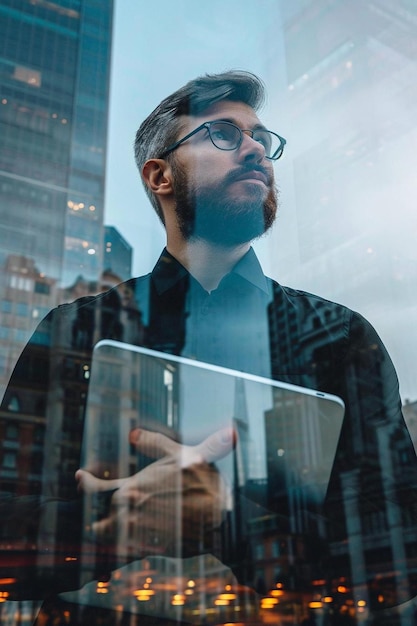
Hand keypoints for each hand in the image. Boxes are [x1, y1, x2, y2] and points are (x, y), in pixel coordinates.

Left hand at [75, 427, 234, 560]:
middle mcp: (130, 511)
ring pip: (107, 537)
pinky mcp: (149, 550)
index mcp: (133, 487)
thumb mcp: (181, 453)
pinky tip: (122, 546)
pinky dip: (118, 551)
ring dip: (104, 533)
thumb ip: (154, 443)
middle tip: (95, 510)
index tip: (80, 479)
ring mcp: (138, 533)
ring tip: (105, 529)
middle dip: (95, 513)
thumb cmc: (202, 480)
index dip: (85, 485)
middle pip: (97, 517)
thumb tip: (134, 433)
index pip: (95, 489)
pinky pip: (123, 554)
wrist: (223, 516)